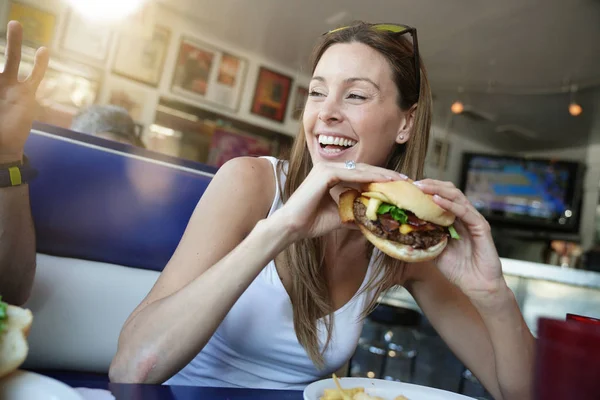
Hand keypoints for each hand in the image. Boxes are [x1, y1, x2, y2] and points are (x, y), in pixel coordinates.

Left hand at [0, 21, 48, 163]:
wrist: (3, 145)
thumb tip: (0, 81)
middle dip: (3, 44)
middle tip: (9, 24)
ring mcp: (11, 86)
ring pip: (12, 60)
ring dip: (13, 43)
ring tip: (16, 24)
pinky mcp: (26, 95)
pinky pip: (35, 76)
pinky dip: (40, 64)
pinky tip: (43, 50)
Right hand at [272, 162, 405, 240]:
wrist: (292, 227)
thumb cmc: (312, 222)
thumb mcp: (340, 216)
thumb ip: (355, 213)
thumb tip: (372, 221)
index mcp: (331, 175)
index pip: (361, 174)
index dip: (381, 178)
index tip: (399, 185)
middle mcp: (328, 168)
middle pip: (364, 169)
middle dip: (386, 175)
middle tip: (406, 180)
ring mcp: (326, 168)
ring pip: (361, 170)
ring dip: (382, 175)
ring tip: (400, 180)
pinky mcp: (325, 173)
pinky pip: (353, 174)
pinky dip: (370, 178)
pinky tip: (386, 182)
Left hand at [413, 179, 504, 298]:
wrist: (477, 286)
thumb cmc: (458, 269)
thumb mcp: (434, 251)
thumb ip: (423, 239)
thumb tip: (401, 233)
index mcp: (453, 219)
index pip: (439, 196)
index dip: (425, 190)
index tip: (407, 187)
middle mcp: (464, 215)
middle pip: (448, 190)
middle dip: (430, 185)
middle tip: (412, 183)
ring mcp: (473, 219)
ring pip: (456, 196)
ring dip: (437, 189)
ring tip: (421, 187)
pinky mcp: (481, 227)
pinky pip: (465, 211)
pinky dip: (450, 204)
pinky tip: (436, 200)